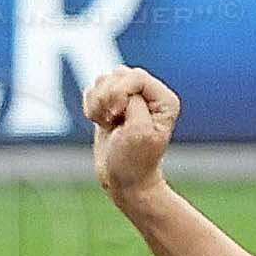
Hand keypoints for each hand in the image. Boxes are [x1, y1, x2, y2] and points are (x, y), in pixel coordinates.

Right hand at [85, 64, 178, 199]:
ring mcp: (130, 97)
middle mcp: (149, 95)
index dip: (120, 93)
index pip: (136, 76)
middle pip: (118, 74)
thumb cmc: (134, 161)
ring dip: (97, 103)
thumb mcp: (138, 132)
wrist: (124, 181)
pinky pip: (93, 90)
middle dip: (107, 97)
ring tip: (106, 124)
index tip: (116, 116)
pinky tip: (100, 123)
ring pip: (104, 80)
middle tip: (111, 121)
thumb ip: (133, 101)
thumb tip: (119, 82)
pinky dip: (91, 106)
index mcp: (164, 100)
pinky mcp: (113, 103)